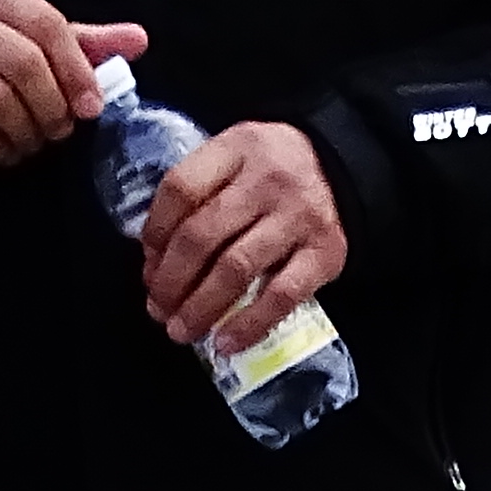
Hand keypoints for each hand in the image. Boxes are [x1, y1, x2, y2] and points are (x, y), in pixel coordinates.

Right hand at [0, 0, 147, 164]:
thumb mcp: (29, 30)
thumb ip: (83, 38)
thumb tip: (138, 40)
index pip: (45, 23)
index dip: (76, 70)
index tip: (92, 107)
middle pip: (21, 62)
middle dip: (51, 105)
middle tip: (62, 130)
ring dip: (24, 130)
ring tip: (35, 141)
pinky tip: (5, 150)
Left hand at [140, 121, 347, 357]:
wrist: (343, 167)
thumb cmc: (273, 169)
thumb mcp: (235, 158)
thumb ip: (198, 194)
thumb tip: (156, 261)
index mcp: (237, 147)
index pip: (181, 189)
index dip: (155, 232)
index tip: (147, 263)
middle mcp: (268, 179)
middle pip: (202, 235)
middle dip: (170, 280)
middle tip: (157, 309)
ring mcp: (299, 216)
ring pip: (236, 268)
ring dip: (200, 307)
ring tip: (180, 331)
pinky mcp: (326, 252)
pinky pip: (282, 295)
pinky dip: (249, 324)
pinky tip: (226, 343)